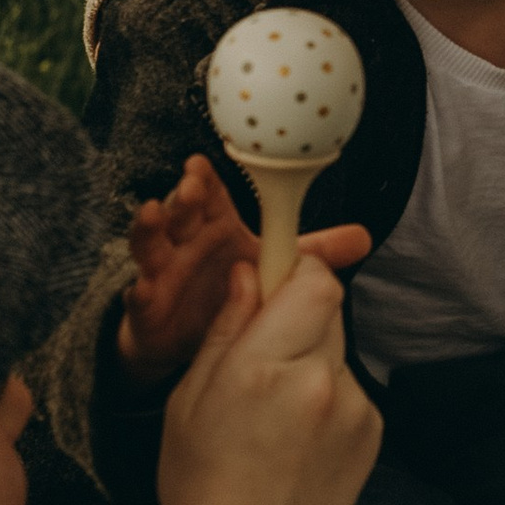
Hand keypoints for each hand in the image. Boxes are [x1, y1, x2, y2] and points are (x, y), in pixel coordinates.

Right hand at [118, 155, 368, 386]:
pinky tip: (142, 288)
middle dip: (184, 197)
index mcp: (216, 227)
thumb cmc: (228, 289)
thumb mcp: (271, 268)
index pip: (211, 197)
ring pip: (153, 245)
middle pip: (183, 212)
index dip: (207, 181)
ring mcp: (164, 272)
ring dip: (151, 229)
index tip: (202, 164)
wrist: (189, 339)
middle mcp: (187, 242)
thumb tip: (363, 238)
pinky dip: (141, 292)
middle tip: (190, 185)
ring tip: (152, 213)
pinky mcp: (149, 307)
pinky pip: (141, 298)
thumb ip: (312, 254)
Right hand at [157, 252, 380, 504]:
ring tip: (274, 411)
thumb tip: (250, 274)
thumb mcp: (191, 398)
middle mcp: (321, 381)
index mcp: (266, 367)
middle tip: (262, 355)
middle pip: (328, 309)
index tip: (274, 282)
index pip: (314, 282)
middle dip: (297, 318)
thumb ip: (227, 328)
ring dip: (311, 361)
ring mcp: (354, 409)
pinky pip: (350, 389)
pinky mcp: (371, 432)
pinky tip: (295, 436)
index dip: (297, 272)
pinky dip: (326, 398)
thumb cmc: (204, 483)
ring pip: (337, 351)